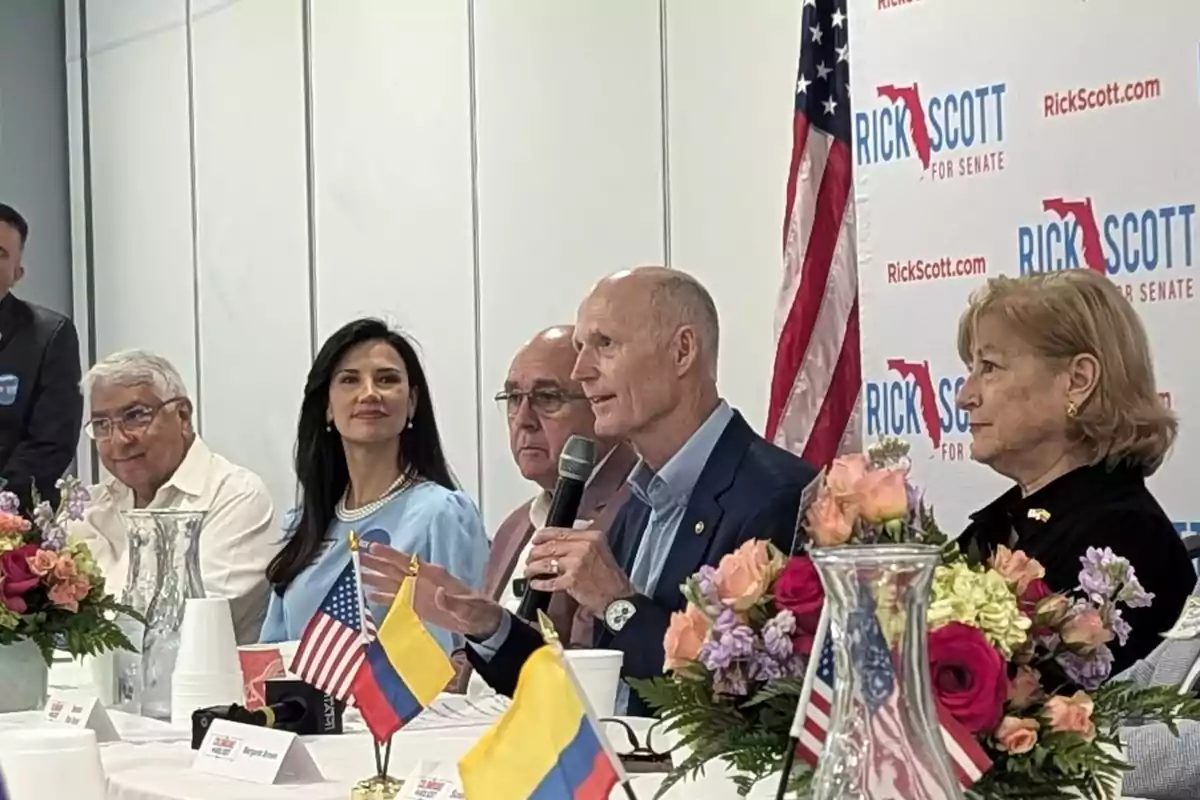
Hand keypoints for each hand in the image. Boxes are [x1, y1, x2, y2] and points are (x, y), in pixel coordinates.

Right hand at [360, 543, 503, 638]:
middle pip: (393, 568)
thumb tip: (437, 594)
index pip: (408, 562)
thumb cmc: (477, 610)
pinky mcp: (416, 604)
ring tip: (354, 573)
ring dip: (373, 577)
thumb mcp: (468, 607)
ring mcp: (417, 591)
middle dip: (374, 562)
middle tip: (354, 555)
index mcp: (434, 575)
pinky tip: (366, 595)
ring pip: (390, 582)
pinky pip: (394, 598)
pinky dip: (380, 596)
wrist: (480, 621)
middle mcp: (422, 580)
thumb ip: (453, 602)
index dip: (390, 555)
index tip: (372, 547)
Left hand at [525, 528, 633, 615]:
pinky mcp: (571, 582)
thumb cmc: (610, 576)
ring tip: (528, 571)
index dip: (543, 535)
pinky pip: (549, 582)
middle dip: (534, 554)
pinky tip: (535, 584)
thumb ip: (583, 541)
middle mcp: (582, 547)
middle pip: (550, 547)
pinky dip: (539, 584)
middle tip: (529, 559)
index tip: (535, 540)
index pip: (560, 532)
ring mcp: (576, 564)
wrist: (618, 598)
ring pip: (546, 563)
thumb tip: (561, 538)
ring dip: (533, 568)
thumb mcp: (601, 549)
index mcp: (590, 537)